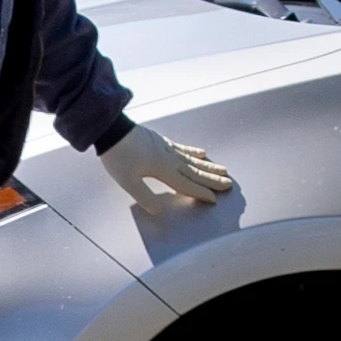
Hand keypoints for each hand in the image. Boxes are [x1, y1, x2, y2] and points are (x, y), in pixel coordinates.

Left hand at [100, 124, 232, 214]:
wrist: (110, 129)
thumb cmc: (117, 156)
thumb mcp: (127, 181)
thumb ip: (144, 196)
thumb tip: (158, 211)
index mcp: (163, 170)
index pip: (186, 184)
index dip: (200, 193)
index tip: (214, 200)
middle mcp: (169, 158)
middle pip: (195, 171)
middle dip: (212, 180)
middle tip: (229, 184)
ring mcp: (166, 148)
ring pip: (192, 159)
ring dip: (208, 166)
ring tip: (223, 170)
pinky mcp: (160, 140)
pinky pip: (182, 147)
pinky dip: (193, 151)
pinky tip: (201, 151)